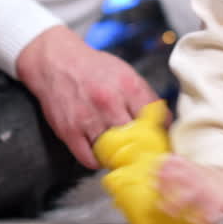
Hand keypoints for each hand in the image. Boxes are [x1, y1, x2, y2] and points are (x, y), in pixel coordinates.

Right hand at [16, 26, 159, 168]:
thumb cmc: (95, 69)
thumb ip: (146, 97)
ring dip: (119, 157)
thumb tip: (165, 122)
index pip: (155, 121)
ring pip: (113, 153)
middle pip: (135, 140)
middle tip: (141, 153)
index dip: (159, 135)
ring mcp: (88, 118)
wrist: (57, 61)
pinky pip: (89, 159)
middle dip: (140, 149)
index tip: (159, 143)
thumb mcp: (127, 74)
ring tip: (121, 154)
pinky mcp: (69, 131)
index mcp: (128, 86)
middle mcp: (109, 102)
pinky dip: (98, 161)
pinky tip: (101, 154)